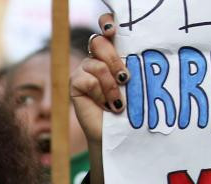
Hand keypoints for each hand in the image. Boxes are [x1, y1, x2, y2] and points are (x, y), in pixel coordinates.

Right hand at [70, 13, 127, 145]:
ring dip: (111, 85)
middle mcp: (97, 57)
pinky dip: (99, 94)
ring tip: (118, 102)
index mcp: (114, 51)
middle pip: (100, 41)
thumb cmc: (131, 107)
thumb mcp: (135, 81)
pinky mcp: (75, 83)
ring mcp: (85, 70)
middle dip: (115, 60)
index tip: (113, 30)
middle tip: (125, 79)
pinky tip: (105, 105)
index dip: (107, 23)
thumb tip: (132, 51)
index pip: (107, 27)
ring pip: (97, 64)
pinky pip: (87, 80)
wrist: (118, 133)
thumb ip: (131, 62)